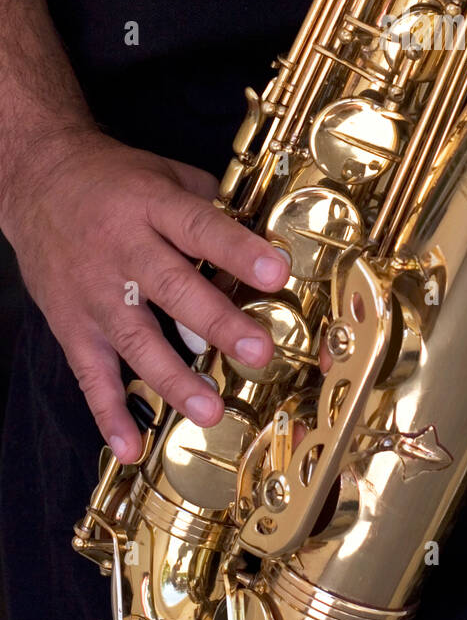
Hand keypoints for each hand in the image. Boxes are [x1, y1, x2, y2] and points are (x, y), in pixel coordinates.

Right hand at [2, 126, 291, 463]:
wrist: (36, 180)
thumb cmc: (111, 178)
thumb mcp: (164, 173)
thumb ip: (209, 205)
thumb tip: (259, 241)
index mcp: (150, 206)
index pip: (199, 228)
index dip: (237, 251)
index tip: (276, 273)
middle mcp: (121, 250)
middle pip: (172, 290)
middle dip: (218, 324)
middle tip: (258, 351)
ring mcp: (93, 292)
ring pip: (135, 340)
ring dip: (174, 380)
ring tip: (210, 410)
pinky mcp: (70, 324)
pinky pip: (89, 374)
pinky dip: (108, 413)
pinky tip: (132, 446)